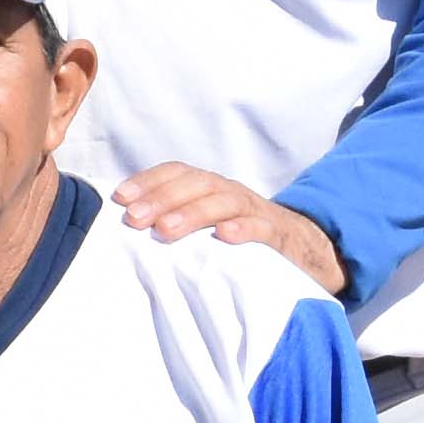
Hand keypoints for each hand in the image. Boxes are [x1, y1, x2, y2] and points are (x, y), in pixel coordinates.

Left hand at [111, 164, 346, 299]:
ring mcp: (254, 211)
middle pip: (195, 184)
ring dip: (193, 214)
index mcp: (209, 189)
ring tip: (165, 230)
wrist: (303, 249)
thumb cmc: (238, 238)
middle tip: (133, 219)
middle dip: (161, 199)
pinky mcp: (278, 234)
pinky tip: (224, 237)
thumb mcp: (203, 227)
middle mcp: (229, 193)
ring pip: (223, 202)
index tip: (120, 199)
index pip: (177, 173)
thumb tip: (123, 229)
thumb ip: (171, 223)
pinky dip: (243, 229)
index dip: (148, 181)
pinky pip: (261, 227)